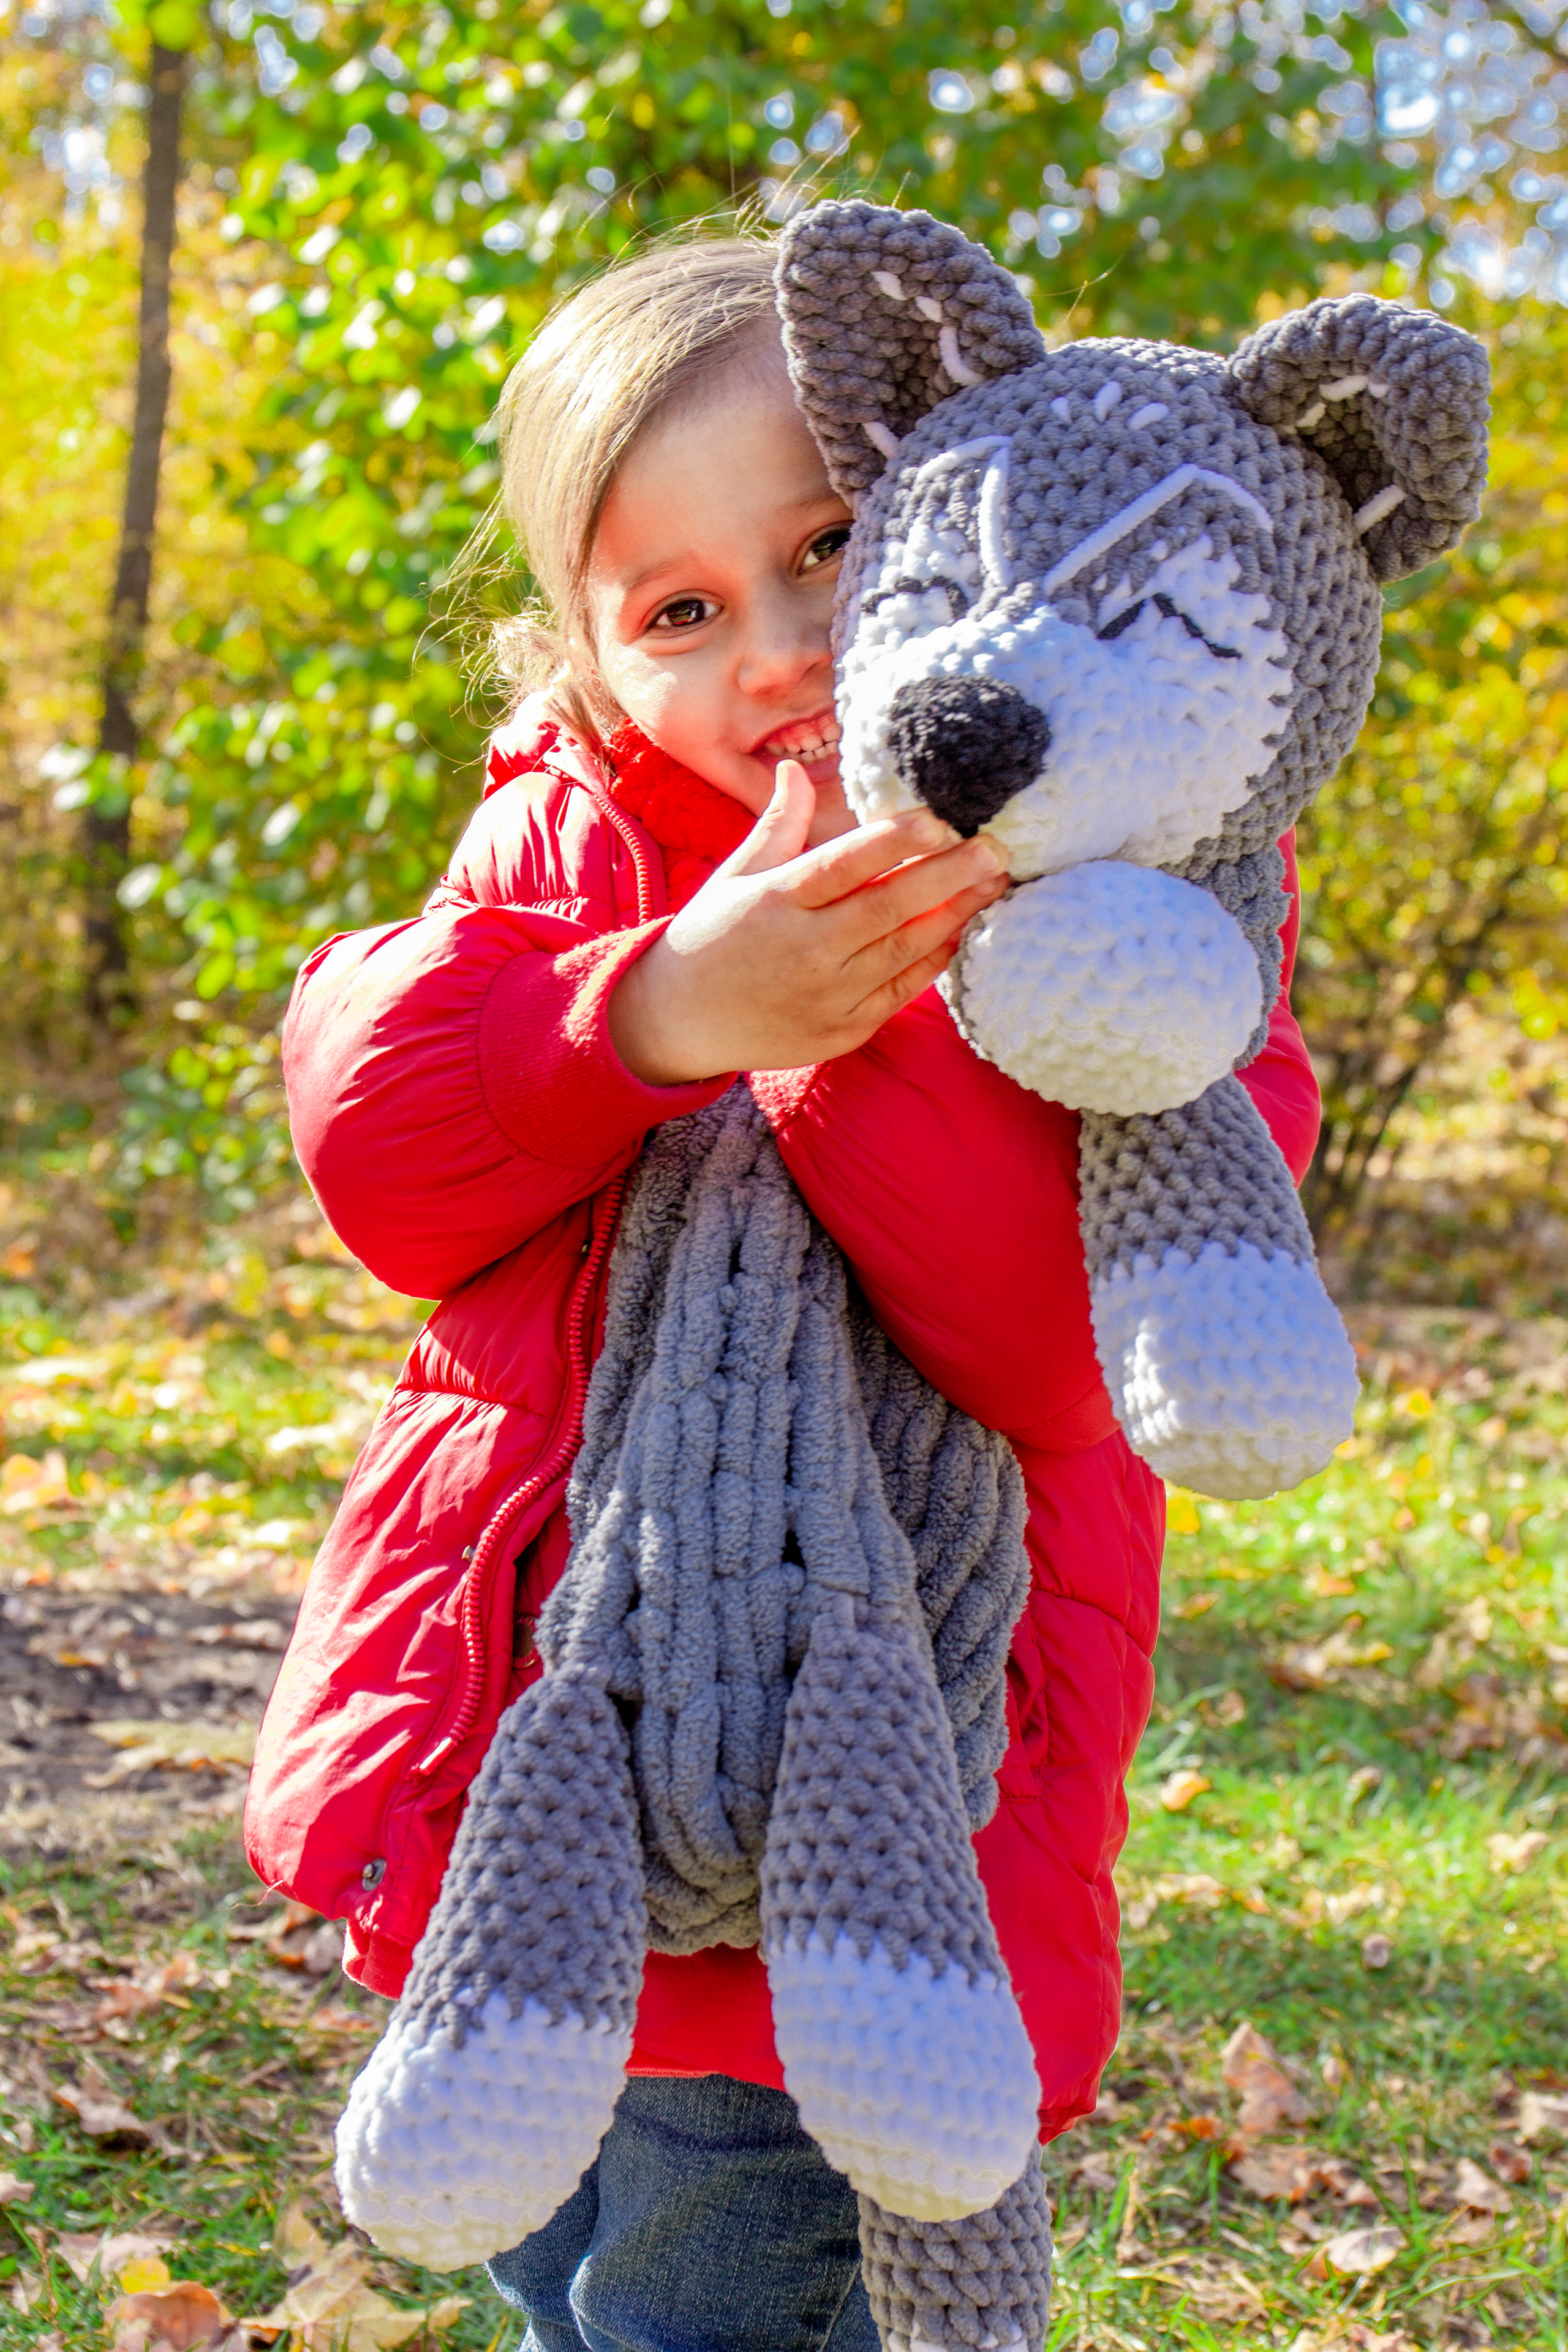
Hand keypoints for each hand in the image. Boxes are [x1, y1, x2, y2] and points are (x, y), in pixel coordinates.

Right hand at [608, 760, 1008, 1084]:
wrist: (680, 1022)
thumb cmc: (712, 936)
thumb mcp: (735, 875)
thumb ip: (777, 826)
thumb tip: (795, 770)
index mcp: (775, 902)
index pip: (845, 864)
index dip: (896, 840)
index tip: (939, 817)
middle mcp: (804, 951)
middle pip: (889, 907)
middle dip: (948, 875)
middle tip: (994, 848)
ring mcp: (826, 997)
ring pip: (904, 949)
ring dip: (954, 913)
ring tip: (992, 881)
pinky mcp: (842, 1031)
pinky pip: (900, 991)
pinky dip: (932, 958)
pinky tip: (958, 927)